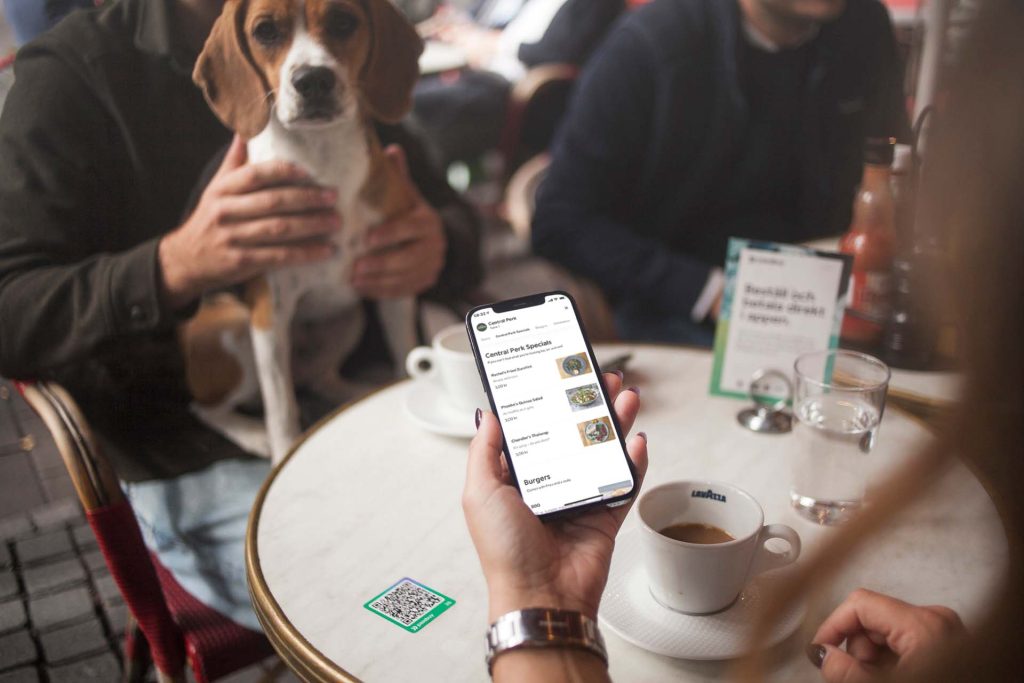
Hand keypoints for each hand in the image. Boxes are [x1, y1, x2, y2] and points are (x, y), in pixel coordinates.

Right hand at [159, 135, 340, 309]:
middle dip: (307, 199)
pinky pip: (278, 257)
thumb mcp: (216, 188)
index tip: (309, 172)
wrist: (187, 260)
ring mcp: (233, 238)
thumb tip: (247, 128)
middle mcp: (226, 211)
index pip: (255, 175)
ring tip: (336, 222)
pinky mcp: (241, 262)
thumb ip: (235, 161)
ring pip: (278, 229)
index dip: (282, 171)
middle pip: (272, 202)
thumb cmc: (211, 219)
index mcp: (223, 189)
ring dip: (311, 226)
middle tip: (333, 197)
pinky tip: (326, 251)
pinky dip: (304, 254)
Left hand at [351, 145, 446, 298]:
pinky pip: (403, 291)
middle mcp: (435, 246)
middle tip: (356, 266)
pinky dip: (381, 291)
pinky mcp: (425, 283)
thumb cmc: (410, 213)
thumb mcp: (407, 195)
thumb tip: (391, 149)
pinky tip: (361, 288)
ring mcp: (432, 267)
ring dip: (377, 281)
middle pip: (409, 258)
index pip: (410, 228)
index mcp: (429, 221)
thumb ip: (398, 177)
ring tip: (353, 279)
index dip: (390, 233)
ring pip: (405, 278)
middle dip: (381, 264)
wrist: (433, 239)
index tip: (367, 238)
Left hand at [462, 373, 647, 620]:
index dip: (546, 402)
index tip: (557, 375)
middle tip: (600, 378)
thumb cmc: (504, 550)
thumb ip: (484, 451)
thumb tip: (488, 413)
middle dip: (587, 404)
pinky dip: (633, 460)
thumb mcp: (479, 492)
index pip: (534, 430)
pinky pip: (624, 482)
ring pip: (601, 451)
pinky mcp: (605, 515)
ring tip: (625, 396)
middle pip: (573, 434)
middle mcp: (549, 485)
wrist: (541, 595)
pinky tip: (637, 439)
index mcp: (516, 478)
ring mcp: (579, 499)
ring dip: (614, 422)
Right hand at [810, 588, 965, 681]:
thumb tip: (824, 655)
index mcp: (924, 624)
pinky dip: (891, 660)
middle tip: (857, 676)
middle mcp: (936, 619)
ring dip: (873, 658)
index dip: (833, 625)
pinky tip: (896, 676)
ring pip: (886, 632)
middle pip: (872, 619)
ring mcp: (944, 630)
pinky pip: (903, 641)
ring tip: (881, 679)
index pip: (860, 603)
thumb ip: (848, 671)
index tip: (820, 648)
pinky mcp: (946, 642)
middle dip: (857, 649)